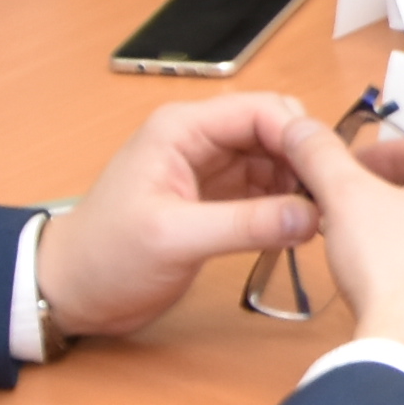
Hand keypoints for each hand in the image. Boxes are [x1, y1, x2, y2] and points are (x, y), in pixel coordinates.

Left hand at [34, 92, 344, 339]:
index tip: (328, 172)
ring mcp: (214, 170)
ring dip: (302, 183)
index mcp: (182, 130)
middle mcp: (201, 140)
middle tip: (331, 198)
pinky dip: (291, 205)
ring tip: (323, 217)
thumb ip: (244, 224)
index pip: (260, 111)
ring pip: (279, 160)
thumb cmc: (104, 257)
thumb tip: (310, 216)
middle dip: (306, 158)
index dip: (299, 136)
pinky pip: (271, 189)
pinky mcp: (222, 201)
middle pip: (276, 130)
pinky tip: (303, 228)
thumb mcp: (173, 239)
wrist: (72, 293)